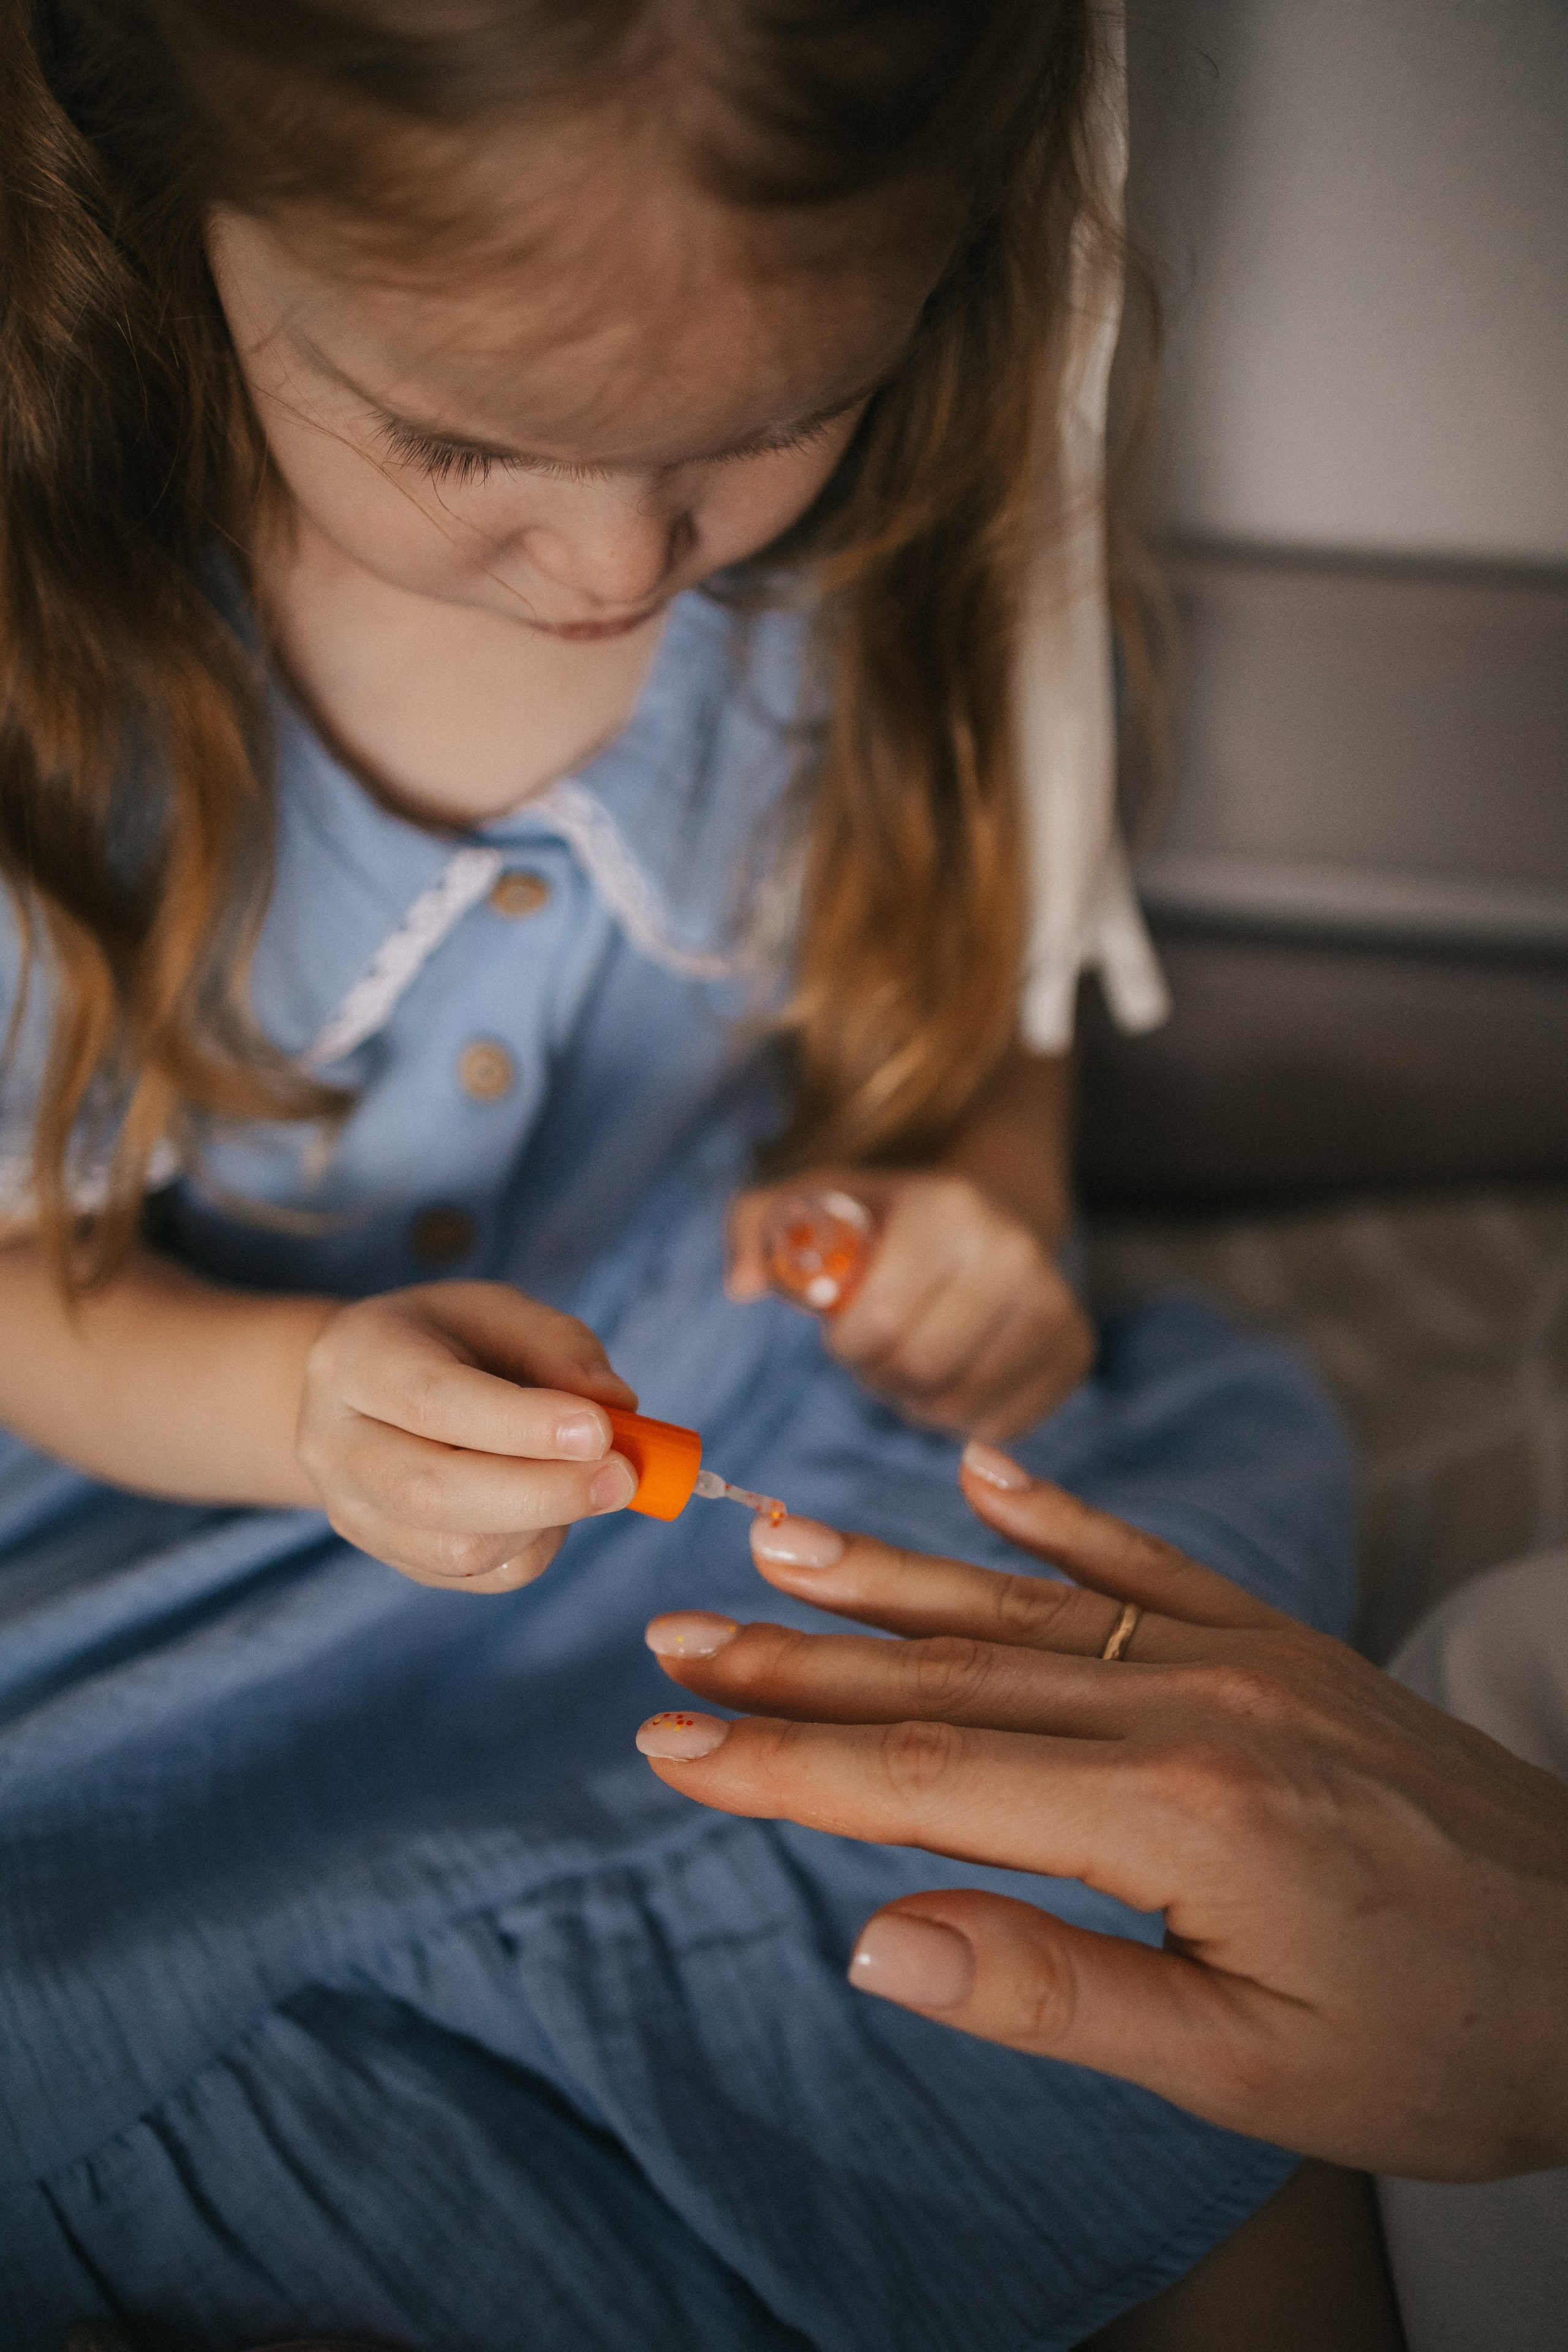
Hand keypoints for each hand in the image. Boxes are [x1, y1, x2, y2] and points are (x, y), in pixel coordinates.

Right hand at [296, 1282, 638, 1590]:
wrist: (371, 1393)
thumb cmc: (448, 1342)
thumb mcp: (500, 1312)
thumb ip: (560, 1348)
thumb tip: (617, 1406)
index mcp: (355, 1358)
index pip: (433, 1402)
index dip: (520, 1424)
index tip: (600, 1431)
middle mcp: (333, 1443)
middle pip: (432, 1492)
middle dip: (543, 1490)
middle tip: (623, 1475)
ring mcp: (352, 1512)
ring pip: (457, 1549)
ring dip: (546, 1522)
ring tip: (591, 1480)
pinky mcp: (389, 1558)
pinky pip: (477, 1577)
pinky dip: (534, 1547)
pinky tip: (552, 1507)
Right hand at [634, 1451, 1567, 2180]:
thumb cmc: (1442, 2044)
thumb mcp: (1245, 2066)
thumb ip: (1053, 1990)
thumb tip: (870, 1937)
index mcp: (1171, 1811)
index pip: (924, 1775)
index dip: (783, 1763)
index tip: (664, 1742)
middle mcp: (1192, 1701)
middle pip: (947, 1676)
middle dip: (795, 1662)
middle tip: (667, 1634)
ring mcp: (1241, 1654)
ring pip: (1022, 1605)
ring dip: (887, 1578)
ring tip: (773, 1545)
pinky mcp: (1284, 1642)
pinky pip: (1143, 1561)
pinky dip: (1053, 1517)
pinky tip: (981, 1474)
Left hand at [726, 1170, 1092, 1440]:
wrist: (991, 1212)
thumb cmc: (885, 1221)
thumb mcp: (814, 1203)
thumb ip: (756, 1229)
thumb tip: (740, 1286)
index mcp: (949, 1208)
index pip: (879, 1322)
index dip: (845, 1345)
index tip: (842, 1329)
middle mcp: (1015, 1251)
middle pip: (920, 1369)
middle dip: (878, 1375)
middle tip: (874, 1354)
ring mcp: (1057, 1301)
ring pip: (960, 1406)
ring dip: (916, 1402)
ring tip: (910, 1363)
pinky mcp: (1076, 1349)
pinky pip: (1001, 1425)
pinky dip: (961, 1419)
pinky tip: (952, 1377)